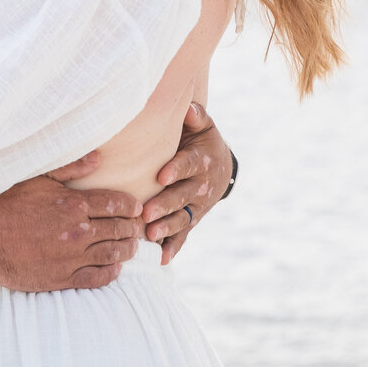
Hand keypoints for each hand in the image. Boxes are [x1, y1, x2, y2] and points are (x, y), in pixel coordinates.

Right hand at [0, 152, 140, 290]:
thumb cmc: (6, 202)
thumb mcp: (38, 178)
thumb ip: (71, 168)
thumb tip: (98, 158)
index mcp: (74, 204)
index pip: (118, 204)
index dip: (131, 206)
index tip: (135, 207)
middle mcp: (77, 231)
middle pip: (121, 229)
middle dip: (133, 228)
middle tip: (137, 228)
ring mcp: (71, 257)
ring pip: (114, 254)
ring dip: (127, 250)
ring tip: (131, 247)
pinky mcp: (62, 278)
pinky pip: (98, 278)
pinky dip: (112, 272)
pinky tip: (115, 267)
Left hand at [141, 103, 231, 263]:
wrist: (220, 165)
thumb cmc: (202, 140)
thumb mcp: (203, 125)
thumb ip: (196, 116)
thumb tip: (188, 108)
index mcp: (200, 160)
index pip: (188, 165)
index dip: (176, 170)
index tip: (161, 176)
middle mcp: (200, 186)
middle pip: (182, 196)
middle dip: (165, 205)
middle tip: (147, 214)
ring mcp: (197, 206)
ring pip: (182, 218)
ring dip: (167, 228)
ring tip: (150, 236)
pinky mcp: (193, 219)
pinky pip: (184, 235)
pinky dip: (174, 247)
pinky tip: (162, 258)